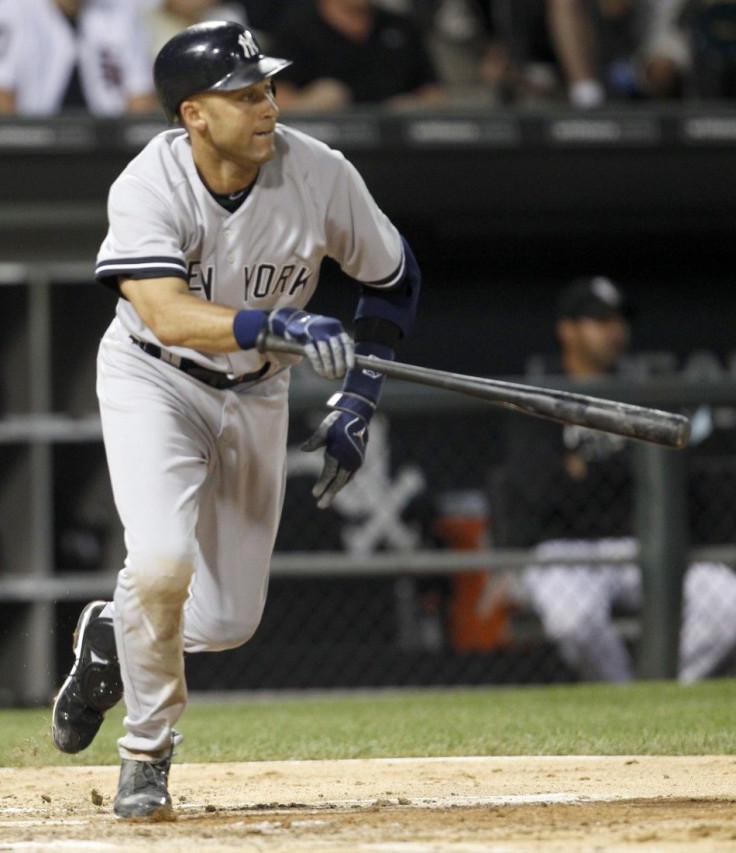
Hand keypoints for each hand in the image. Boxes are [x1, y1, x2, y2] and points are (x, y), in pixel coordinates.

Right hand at [268, 308, 353, 379]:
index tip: (350, 367)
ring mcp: (315, 334)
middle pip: (336, 349)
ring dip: (329, 367)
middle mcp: (327, 330)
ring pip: (325, 353)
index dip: (349, 356)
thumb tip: (350, 365)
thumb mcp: (331, 334)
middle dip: (339, 364)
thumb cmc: (320, 333)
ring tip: (331, 376)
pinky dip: (318, 366)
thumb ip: (340, 346)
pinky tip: (321, 373)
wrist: (298, 320)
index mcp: (336, 329)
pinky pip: (313, 355)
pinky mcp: (304, 339)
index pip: (346, 342)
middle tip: (339, 375)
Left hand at [301, 393, 373, 507]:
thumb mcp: (325, 428)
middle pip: (339, 482)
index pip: (329, 473)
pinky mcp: (359, 460)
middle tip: (321, 506)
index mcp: (341, 453)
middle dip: (330, 494)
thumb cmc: (339, 420)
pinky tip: (337, 486)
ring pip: (345, 480)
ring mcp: (356, 461)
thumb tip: (303, 450)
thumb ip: (315, 441)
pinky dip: (342, 482)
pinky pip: (349, 475)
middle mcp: (350, 460)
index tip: (314, 495)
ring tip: (327, 498)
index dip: (322, 484)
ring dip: (336, 489)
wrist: (358, 415)